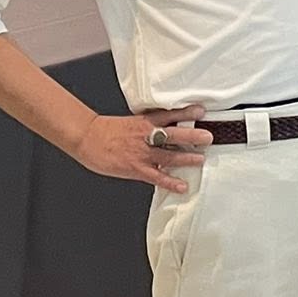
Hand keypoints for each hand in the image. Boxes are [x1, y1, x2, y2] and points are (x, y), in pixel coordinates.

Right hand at [74, 106, 212, 193]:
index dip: (186, 112)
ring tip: (201, 159)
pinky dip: (170, 181)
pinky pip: (156, 176)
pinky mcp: (136, 168)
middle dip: (192, 136)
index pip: (169, 115)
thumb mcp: (131, 122)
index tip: (202, 110)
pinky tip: (182, 186)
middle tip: (208, 137)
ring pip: (168, 155)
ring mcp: (142, 153)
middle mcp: (146, 136)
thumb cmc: (108, 131)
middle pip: (173, 134)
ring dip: (186, 158)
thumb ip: (148, 125)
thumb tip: (167, 127)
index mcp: (144, 122)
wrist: (88, 138)